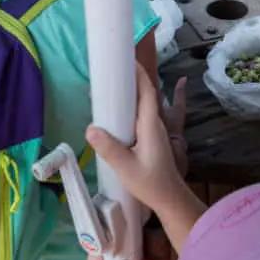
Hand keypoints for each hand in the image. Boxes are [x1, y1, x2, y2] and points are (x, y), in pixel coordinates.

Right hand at [86, 64, 182, 212]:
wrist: (170, 199)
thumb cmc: (151, 183)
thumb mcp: (126, 168)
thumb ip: (109, 149)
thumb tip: (90, 128)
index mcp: (151, 125)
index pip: (147, 92)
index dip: (139, 74)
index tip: (128, 60)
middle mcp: (154, 124)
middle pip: (144, 95)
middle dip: (131, 80)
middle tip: (111, 72)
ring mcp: (153, 131)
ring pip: (142, 106)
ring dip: (129, 95)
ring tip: (109, 89)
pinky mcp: (150, 139)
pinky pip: (139, 117)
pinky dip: (128, 109)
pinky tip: (114, 115)